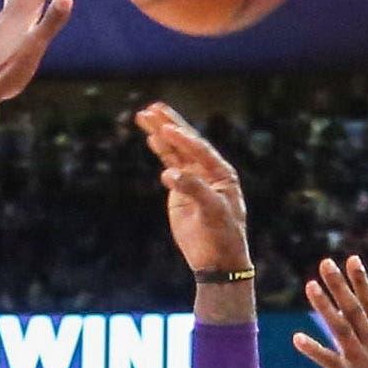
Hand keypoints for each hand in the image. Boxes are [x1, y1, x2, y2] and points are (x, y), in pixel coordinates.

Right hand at [135, 102, 249, 276]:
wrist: (217, 259)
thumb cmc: (223, 235)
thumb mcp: (213, 212)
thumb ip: (193, 190)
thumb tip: (168, 174)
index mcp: (222, 174)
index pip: (201, 151)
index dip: (184, 139)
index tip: (168, 129)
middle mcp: (207, 172)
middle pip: (186, 143)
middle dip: (169, 125)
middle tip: (152, 108)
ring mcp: (192, 180)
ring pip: (174, 152)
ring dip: (160, 134)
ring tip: (144, 115)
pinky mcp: (179, 191)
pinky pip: (169, 166)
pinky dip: (160, 152)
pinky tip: (151, 138)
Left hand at [290, 255, 367, 367]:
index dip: (361, 281)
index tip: (352, 259)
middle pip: (355, 308)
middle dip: (340, 284)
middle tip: (325, 262)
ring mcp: (361, 361)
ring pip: (341, 326)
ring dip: (325, 305)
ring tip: (310, 286)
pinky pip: (328, 360)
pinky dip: (312, 348)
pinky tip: (297, 337)